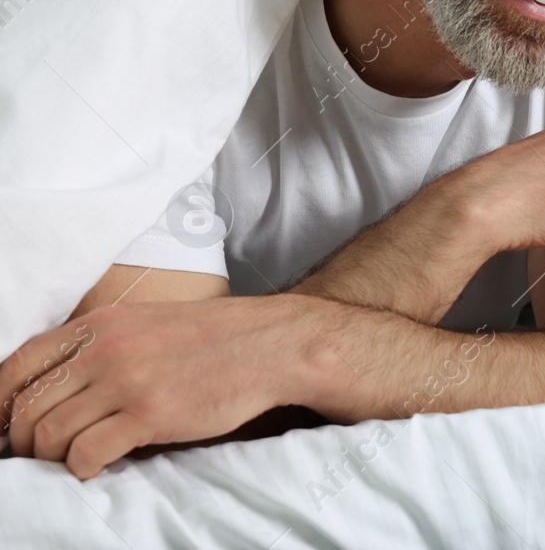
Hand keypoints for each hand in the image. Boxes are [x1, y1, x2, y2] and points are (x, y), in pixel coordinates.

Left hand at [0, 297, 305, 477]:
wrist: (271, 344)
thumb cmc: (212, 340)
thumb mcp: (146, 323)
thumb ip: (99, 346)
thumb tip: (54, 390)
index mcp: (100, 323)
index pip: (17, 365)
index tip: (5, 427)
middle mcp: (105, 348)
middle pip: (26, 407)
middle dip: (23, 441)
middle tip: (42, 454)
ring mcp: (126, 381)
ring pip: (48, 435)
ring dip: (52, 458)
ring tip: (74, 460)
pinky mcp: (149, 414)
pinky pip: (84, 454)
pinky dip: (82, 468)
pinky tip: (99, 466)